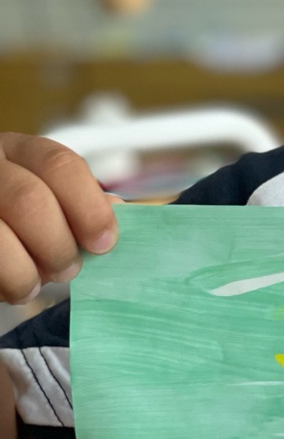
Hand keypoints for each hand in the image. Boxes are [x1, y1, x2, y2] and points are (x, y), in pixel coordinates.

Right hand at [0, 133, 119, 303]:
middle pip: (30, 200)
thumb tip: (116, 210)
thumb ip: (80, 206)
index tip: (104, 242)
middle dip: (58, 245)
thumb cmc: (19, 224)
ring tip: (34, 284)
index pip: (60, 165)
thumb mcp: (49, 204)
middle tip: (67, 269)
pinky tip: (10, 287)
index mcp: (18, 151)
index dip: (89, 207)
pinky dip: (4, 283)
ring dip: (26, 271)